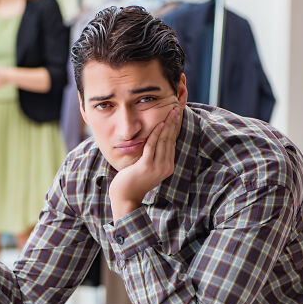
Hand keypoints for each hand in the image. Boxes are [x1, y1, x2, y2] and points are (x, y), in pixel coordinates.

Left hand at [108, 105, 183, 220]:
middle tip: (176, 108)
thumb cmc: (133, 179)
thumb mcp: (147, 166)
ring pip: (164, 141)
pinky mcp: (147, 166)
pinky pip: (152, 146)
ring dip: (168, 125)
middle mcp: (166, 167)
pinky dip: (156, 134)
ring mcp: (158, 167)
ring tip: (171, 112)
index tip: (177, 114)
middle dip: (174, 123)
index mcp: (168, 166)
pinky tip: (159, 124)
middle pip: (171, 139)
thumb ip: (153, 155)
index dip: (175, 128)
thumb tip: (154, 140)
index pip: (173, 142)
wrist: (125, 195)